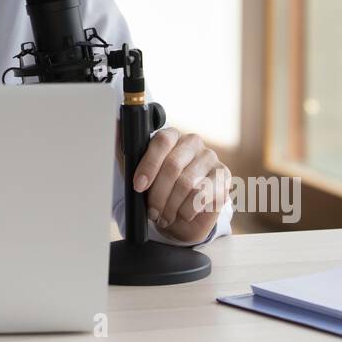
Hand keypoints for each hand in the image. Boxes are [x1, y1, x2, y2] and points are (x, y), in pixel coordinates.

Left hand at [117, 124, 229, 243]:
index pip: (161, 142)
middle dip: (158, 194)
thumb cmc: (157, 189)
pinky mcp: (223, 177)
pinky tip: (182, 214)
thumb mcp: (136, 172)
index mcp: (172, 135)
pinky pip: (203, 195)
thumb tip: (118, 125)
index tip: (138, 186)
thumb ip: (126, 149)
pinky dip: (188, 210)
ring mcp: (210, 158)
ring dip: (172, 205)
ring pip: (187, 183)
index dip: (148, 166)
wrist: (181, 214)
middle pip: (173, 166)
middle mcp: (193, 142)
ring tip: (164, 216)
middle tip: (151, 211)